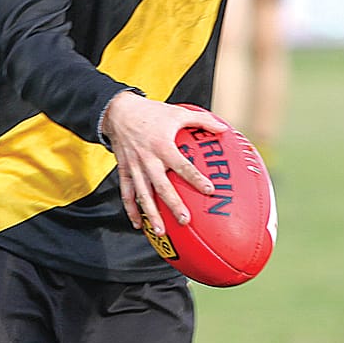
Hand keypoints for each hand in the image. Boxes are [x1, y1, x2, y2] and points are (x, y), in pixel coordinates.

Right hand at [99, 90, 226, 230]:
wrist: (118, 111)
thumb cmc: (152, 112)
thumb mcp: (178, 112)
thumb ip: (202, 120)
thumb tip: (224, 129)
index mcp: (162, 145)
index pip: (182, 165)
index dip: (195, 178)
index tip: (209, 190)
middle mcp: (148, 159)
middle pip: (161, 185)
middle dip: (172, 204)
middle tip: (184, 220)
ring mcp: (134, 167)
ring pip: (143, 194)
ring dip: (151, 214)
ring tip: (161, 231)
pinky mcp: (124, 171)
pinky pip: (127, 193)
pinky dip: (131, 210)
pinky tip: (138, 225)